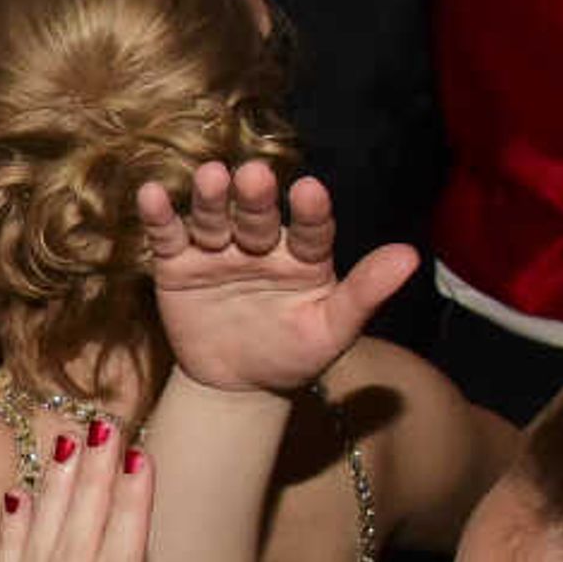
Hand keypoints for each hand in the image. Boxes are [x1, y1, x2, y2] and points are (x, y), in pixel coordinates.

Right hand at [137, 159, 421, 397]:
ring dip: (211, 198)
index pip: (312, 229)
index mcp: (305, 256)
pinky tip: (151, 195)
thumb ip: (365, 292)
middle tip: (253, 176)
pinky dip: (159, 216)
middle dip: (255, 198)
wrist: (237, 385)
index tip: (309, 191)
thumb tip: (411, 256)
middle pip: (257, 215)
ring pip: (214, 218)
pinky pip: (169, 237)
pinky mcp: (178, 264)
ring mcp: (218, 251)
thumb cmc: (292, 354)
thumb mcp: (332, 329)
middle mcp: (262, 244)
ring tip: (211, 177)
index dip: (310, 212)